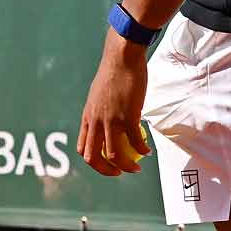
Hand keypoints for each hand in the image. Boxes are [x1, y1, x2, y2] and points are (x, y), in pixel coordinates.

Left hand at [77, 30, 149, 176]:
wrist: (122, 58)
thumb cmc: (113, 73)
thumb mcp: (100, 96)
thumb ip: (102, 111)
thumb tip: (108, 123)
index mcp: (88, 116)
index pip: (83, 148)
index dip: (94, 161)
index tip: (106, 163)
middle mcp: (96, 121)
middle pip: (93, 157)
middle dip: (106, 170)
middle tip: (119, 172)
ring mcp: (111, 120)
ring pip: (114, 155)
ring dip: (126, 166)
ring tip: (136, 168)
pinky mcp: (127, 116)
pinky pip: (135, 141)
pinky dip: (141, 150)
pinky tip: (147, 151)